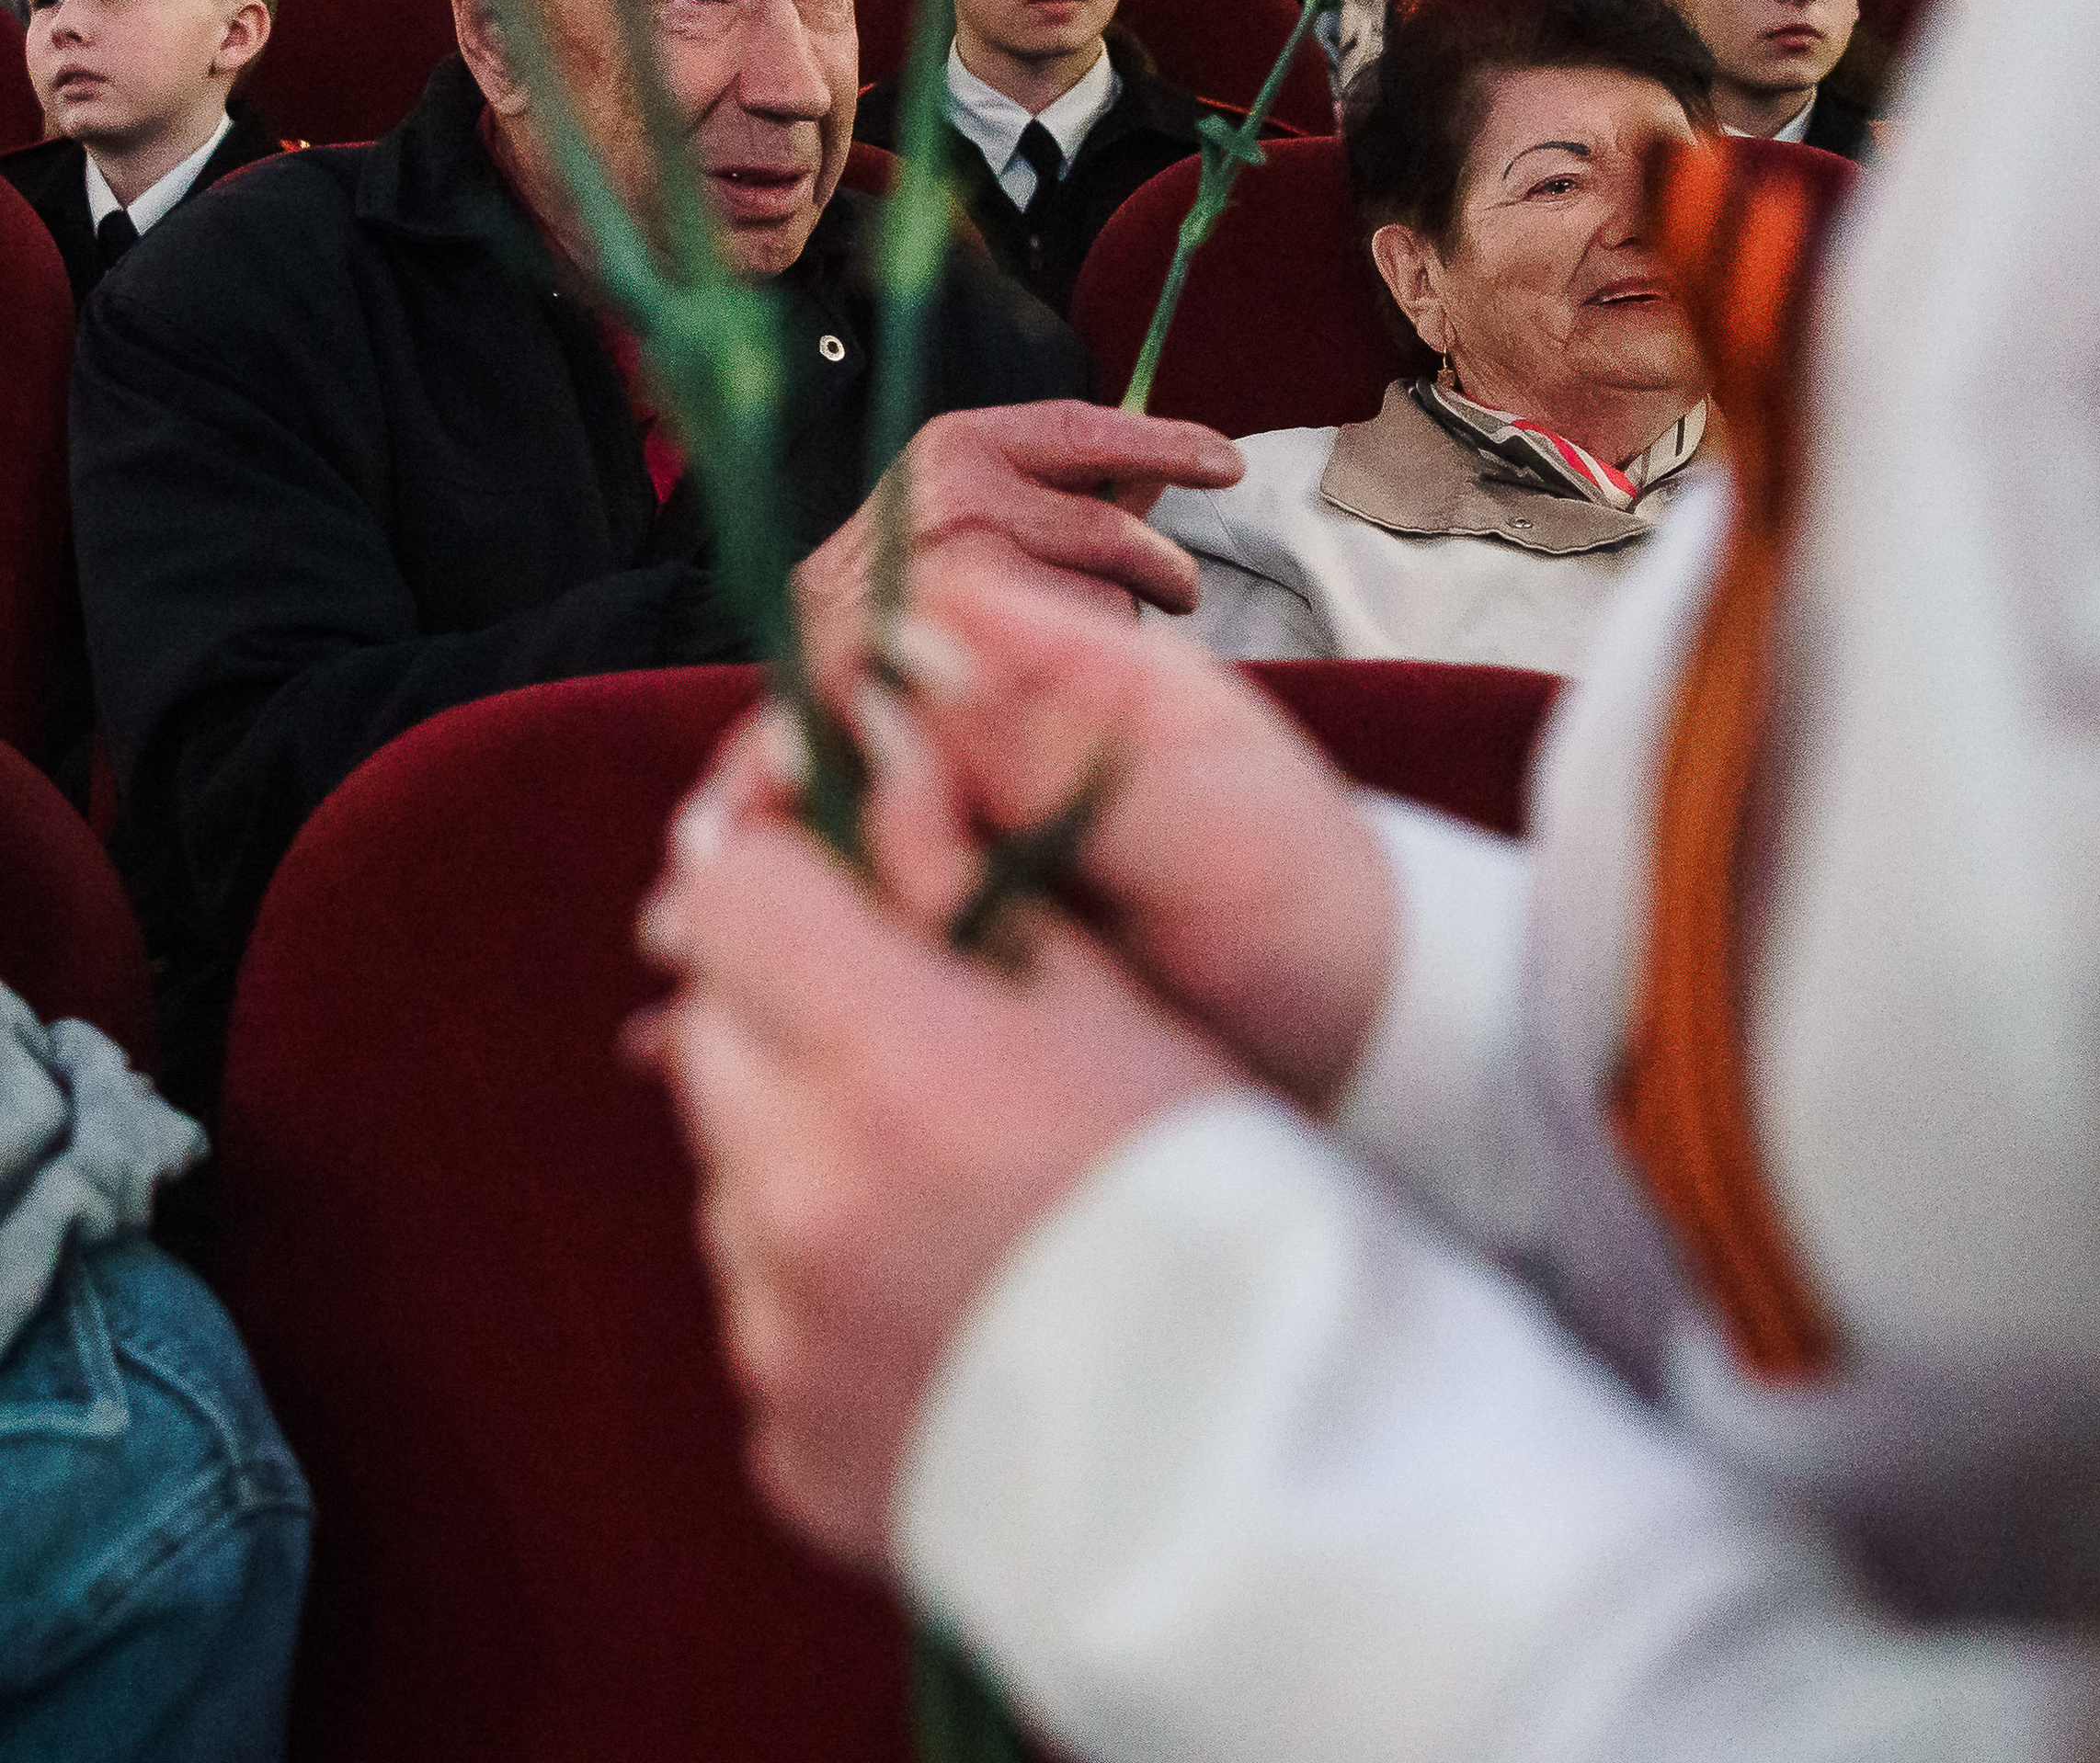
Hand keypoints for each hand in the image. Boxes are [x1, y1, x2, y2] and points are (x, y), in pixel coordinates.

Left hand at [637, 812, 1232, 1568]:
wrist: (1267, 1467)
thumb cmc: (1214, 1201)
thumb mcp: (1113, 1004)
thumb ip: (963, 881)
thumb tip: (871, 753)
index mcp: (892, 1065)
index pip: (732, 897)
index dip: (779, 865)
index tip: (822, 868)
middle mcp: (805, 1200)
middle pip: (710, 1032)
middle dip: (785, 1006)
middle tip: (907, 1030)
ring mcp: (783, 1336)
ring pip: (731, 1178)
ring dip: (804, 1153)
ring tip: (951, 1188)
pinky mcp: (788, 1446)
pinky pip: (766, 1319)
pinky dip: (827, 1293)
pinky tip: (947, 1299)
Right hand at [668, 569, 1399, 1117]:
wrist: (1367, 1038)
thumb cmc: (1303, 897)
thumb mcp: (1191, 797)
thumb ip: (1047, 729)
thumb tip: (899, 645)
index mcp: (1049, 676)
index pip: (882, 650)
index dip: (812, 714)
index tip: (778, 786)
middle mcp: (994, 753)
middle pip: (827, 752)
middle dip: (756, 815)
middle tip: (698, 900)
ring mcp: (976, 850)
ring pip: (820, 850)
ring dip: (750, 895)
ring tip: (683, 968)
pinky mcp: (966, 949)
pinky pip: (848, 940)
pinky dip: (781, 971)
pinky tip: (696, 1028)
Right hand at [794, 401, 1245, 680]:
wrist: (812, 649)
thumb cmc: (907, 568)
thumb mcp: (972, 496)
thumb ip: (1064, 483)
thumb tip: (1163, 469)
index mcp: (964, 444)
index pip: (1087, 430)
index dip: (1168, 442)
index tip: (1226, 460)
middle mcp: (960, 496)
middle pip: (1111, 532)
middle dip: (1164, 567)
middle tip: (1184, 589)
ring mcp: (961, 573)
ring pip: (1102, 602)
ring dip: (1111, 626)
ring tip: (1071, 636)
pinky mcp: (971, 647)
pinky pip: (1070, 661)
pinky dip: (1078, 671)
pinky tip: (1043, 669)